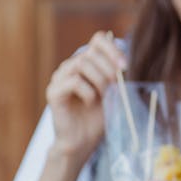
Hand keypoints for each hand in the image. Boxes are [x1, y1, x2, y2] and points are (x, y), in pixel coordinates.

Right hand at [46, 31, 125, 162]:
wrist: (84, 140)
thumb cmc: (101, 116)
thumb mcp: (115, 92)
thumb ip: (119, 76)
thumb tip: (127, 63)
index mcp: (88, 62)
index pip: (99, 39)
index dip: (113, 49)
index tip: (125, 67)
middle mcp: (71, 66)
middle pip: (91, 52)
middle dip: (109, 69)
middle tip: (116, 86)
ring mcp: (60, 77)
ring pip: (81, 63)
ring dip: (99, 80)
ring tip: (104, 96)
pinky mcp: (53, 92)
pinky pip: (73, 81)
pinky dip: (88, 91)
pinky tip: (91, 102)